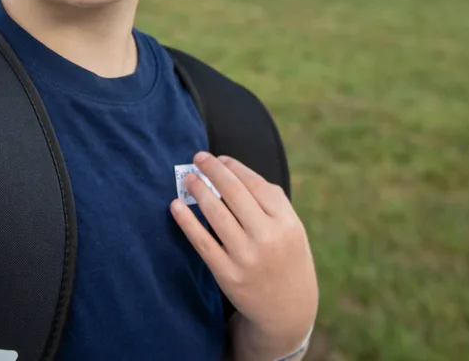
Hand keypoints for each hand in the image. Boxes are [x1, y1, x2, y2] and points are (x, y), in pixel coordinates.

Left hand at [170, 152, 317, 358]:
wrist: (288, 309)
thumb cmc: (286, 258)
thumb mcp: (292, 229)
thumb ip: (270, 203)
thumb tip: (231, 171)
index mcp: (287, 222)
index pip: (255, 185)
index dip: (234, 168)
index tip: (220, 158)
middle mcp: (267, 237)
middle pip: (234, 194)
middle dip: (213, 170)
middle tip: (198, 158)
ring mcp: (246, 257)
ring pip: (216, 214)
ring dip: (198, 191)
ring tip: (188, 178)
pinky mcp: (227, 274)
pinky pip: (202, 242)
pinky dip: (186, 222)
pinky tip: (175, 206)